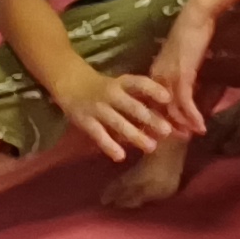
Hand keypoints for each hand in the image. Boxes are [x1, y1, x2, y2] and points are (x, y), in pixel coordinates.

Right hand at [55, 67, 183, 163]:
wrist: (71, 82)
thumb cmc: (104, 86)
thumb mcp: (121, 85)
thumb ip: (139, 96)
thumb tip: (168, 111)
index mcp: (122, 83)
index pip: (140, 83)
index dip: (154, 89)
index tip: (168, 98)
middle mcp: (111, 93)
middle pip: (132, 106)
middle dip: (150, 119)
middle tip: (167, 131)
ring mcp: (97, 107)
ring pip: (118, 122)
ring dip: (135, 135)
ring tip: (151, 147)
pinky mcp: (84, 120)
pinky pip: (98, 134)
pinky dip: (109, 145)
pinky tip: (120, 156)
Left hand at [146, 0, 220, 131]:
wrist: (195, 18)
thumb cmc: (190, 32)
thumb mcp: (181, 56)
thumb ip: (179, 71)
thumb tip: (185, 83)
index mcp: (155, 73)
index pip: (151, 102)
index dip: (157, 118)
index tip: (163, 130)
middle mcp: (158, 78)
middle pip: (159, 109)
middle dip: (168, 126)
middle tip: (179, 138)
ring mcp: (169, 78)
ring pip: (171, 109)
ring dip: (182, 124)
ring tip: (191, 135)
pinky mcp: (182, 76)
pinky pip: (185, 103)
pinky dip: (192, 116)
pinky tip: (200, 125)